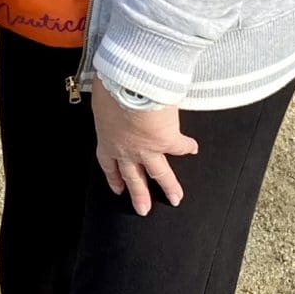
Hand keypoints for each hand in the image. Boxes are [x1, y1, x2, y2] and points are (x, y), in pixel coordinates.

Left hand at [90, 80, 196, 214]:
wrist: (129, 84)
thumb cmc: (110, 86)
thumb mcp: (101, 98)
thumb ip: (107, 107)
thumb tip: (109, 101)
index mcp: (108, 139)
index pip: (109, 165)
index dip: (114, 178)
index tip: (118, 189)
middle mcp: (127, 150)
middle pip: (133, 177)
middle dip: (139, 194)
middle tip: (143, 209)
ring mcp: (148, 149)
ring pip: (160, 173)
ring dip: (169, 187)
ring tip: (176, 198)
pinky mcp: (167, 141)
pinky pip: (180, 147)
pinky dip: (187, 147)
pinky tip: (193, 149)